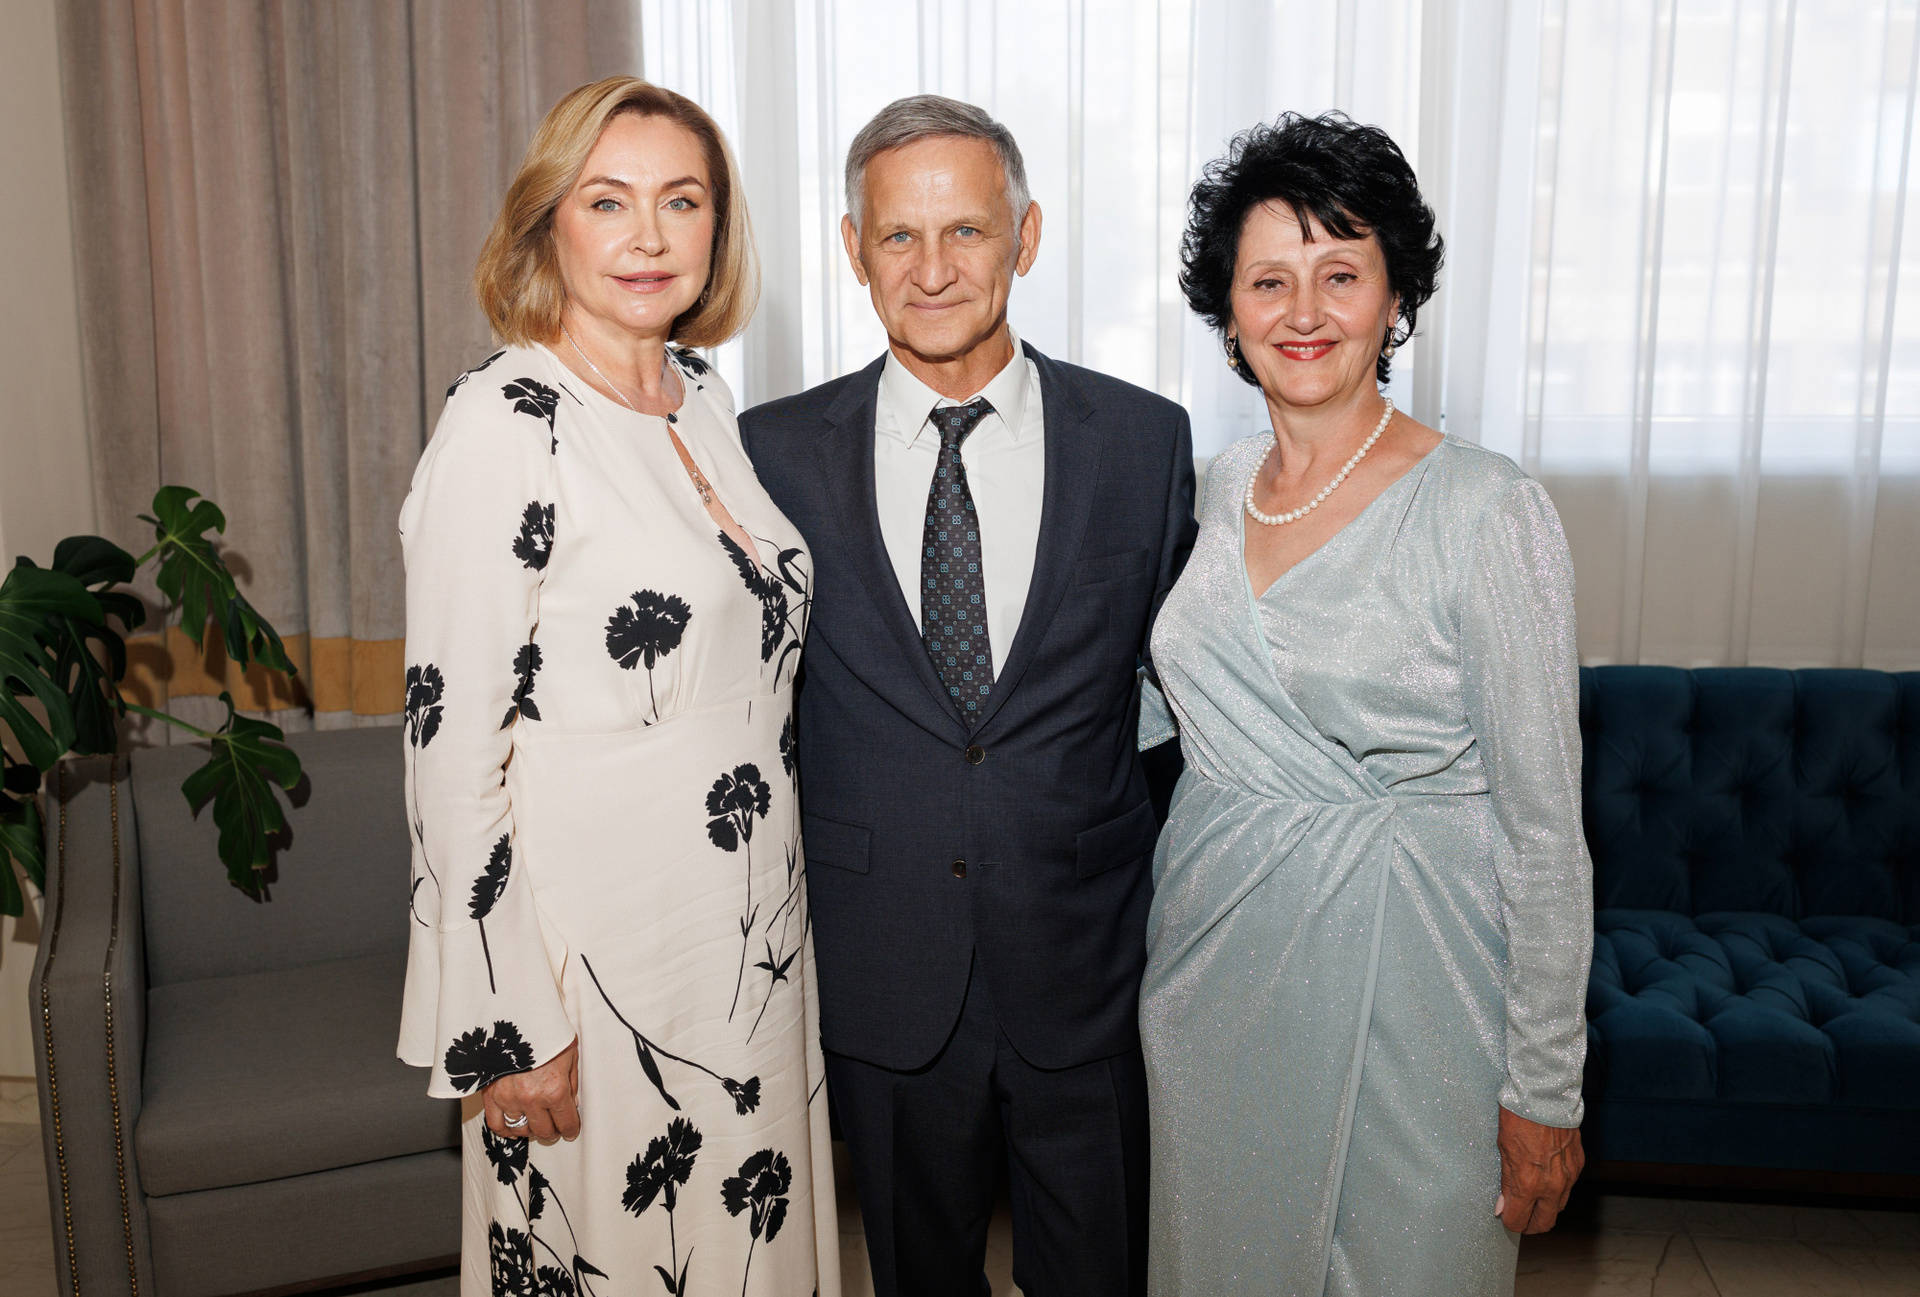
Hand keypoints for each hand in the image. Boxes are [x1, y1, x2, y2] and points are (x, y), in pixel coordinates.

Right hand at [484, 1040, 580, 1142]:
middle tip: (555, 1126)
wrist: (516, 1016)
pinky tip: (514, 1128)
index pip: (566, 1122)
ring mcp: (509, 1098)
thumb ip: (571, 1081)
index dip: (571, 1129)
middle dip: (553, 1131)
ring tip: (536, 1123)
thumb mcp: (570, 1053)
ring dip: (532, 1129)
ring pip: (522, 1129)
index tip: (570, 1131)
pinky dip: (506, 1131)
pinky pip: (497, 1124)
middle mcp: (532, 1098)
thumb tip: (572, 1103)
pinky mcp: (491, 1095)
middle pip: (544, 1130)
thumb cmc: (545, 1030)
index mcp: (555, 1088)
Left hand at [1494, 1105, 1582, 1233]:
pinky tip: (1545, 1177)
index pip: (1519, 1221)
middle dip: (1530, 1224)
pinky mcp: (1578, 1165)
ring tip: (1531, 1199)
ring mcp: (1569, 1177)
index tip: (1505, 1216)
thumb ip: (1506, 1183)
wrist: (1545, 1097)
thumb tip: (1502, 1207)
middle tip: (1520, 1217)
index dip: (1510, 1222)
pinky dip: (1556, 1189)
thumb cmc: (1518, 1119)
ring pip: (1558, 1206)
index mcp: (1528, 1184)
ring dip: (1545, 1208)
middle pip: (1545, 1223)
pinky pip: (1568, 1187)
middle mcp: (1552, 1186)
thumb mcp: (1503, 1150)